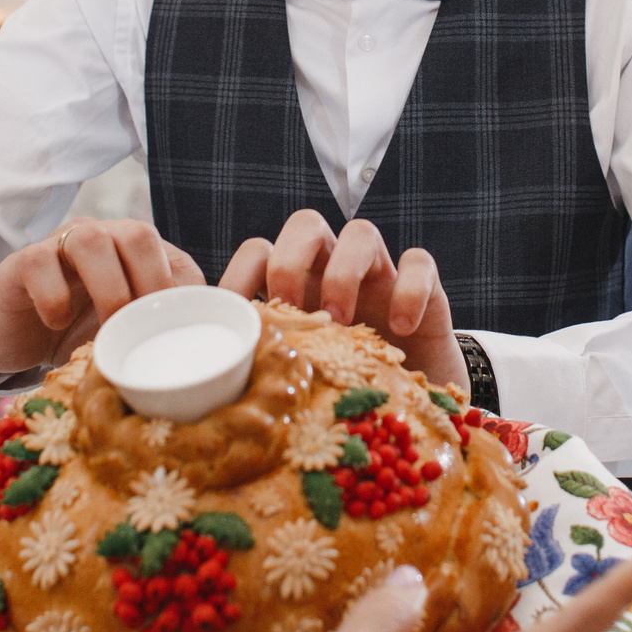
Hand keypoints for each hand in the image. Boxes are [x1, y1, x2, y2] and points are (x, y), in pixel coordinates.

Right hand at [0, 218, 204, 373]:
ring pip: (90, 239)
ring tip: (106, 329)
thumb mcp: (124, 335)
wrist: (16, 336)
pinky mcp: (22, 262)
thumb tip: (201, 367)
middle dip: (150, 284)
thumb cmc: (79, 334)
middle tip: (144, 330)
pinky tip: (58, 322)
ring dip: (107, 288)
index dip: (183, 299)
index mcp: (137, 256)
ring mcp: (60, 245)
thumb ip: (158, 335)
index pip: (175, 260)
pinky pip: (39, 261)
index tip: (179, 341)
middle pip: (138, 234)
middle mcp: (103, 238)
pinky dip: (53, 296)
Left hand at [219, 211, 461, 387]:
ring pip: (361, 232)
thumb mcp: (303, 375)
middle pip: (306, 225)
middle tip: (293, 310)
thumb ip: (267, 365)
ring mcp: (379, 276)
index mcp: (296, 288)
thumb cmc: (347, 387)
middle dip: (291, 261)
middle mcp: (333, 270)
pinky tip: (401, 329)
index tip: (236, 315)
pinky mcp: (425, 288)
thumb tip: (206, 387)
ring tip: (343, 324)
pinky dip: (409, 290)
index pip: (259, 251)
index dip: (241, 274)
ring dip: (344, 272)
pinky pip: (419, 263)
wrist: (414, 406)